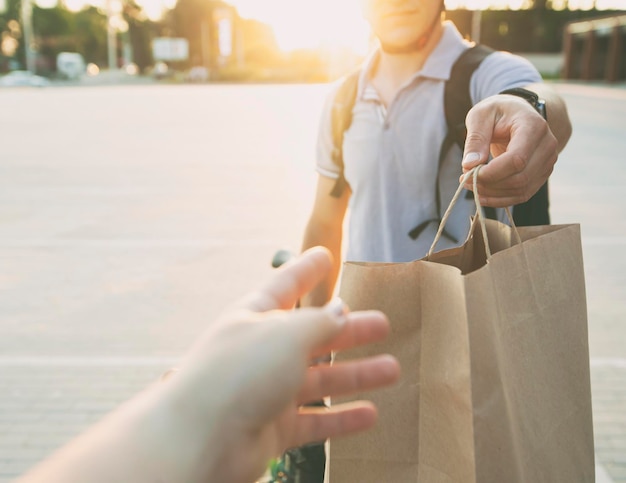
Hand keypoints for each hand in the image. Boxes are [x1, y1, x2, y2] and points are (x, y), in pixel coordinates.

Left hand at [171, 247, 399, 482]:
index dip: (306, 269)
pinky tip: (369, 414)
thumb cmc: (239, 373)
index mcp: (256, 317)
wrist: (201, 439)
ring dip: (356, 374)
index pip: (286, 285)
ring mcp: (268, 390)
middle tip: (382, 324)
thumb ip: (319, 323)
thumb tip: (342, 312)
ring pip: (321, 380)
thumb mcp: (286, 334)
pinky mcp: (273, 428)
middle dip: (348, 329)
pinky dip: (342, 418)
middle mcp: (263, 351)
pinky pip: (315, 421)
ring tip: (392, 369)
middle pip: (313, 335)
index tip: (324, 255)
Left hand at [460, 93, 558, 206]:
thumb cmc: (498, 112)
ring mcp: (547, 162)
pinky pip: (522, 194)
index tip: (467, 172)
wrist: (519, 114)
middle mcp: (547, 145)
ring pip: (521, 190)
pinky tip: (482, 195)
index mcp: (533, 126)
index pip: (516, 159)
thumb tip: (469, 165)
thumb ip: (475, 139)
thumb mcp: (481, 116)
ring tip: (470, 185)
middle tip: (464, 180)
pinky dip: (500, 199)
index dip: (491, 173)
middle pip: (519, 178)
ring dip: (492, 194)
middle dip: (488, 185)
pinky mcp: (541, 174)